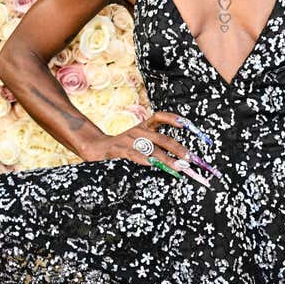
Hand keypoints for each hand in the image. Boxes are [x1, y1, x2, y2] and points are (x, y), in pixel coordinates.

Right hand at [79, 110, 217, 182]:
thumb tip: (178, 159)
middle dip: (178, 149)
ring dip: (166, 159)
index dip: (174, 119)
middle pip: (162, 138)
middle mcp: (137, 131)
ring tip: (178, 167)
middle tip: (189, 158)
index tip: (187, 125)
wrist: (95, 148)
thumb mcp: (138, 141)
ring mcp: (128, 140)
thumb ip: (154, 146)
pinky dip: (145, 160)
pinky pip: (135, 155)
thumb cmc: (121, 147)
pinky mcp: (119, 150)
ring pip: (151, 149)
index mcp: (143, 126)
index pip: (159, 116)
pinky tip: (154, 165)